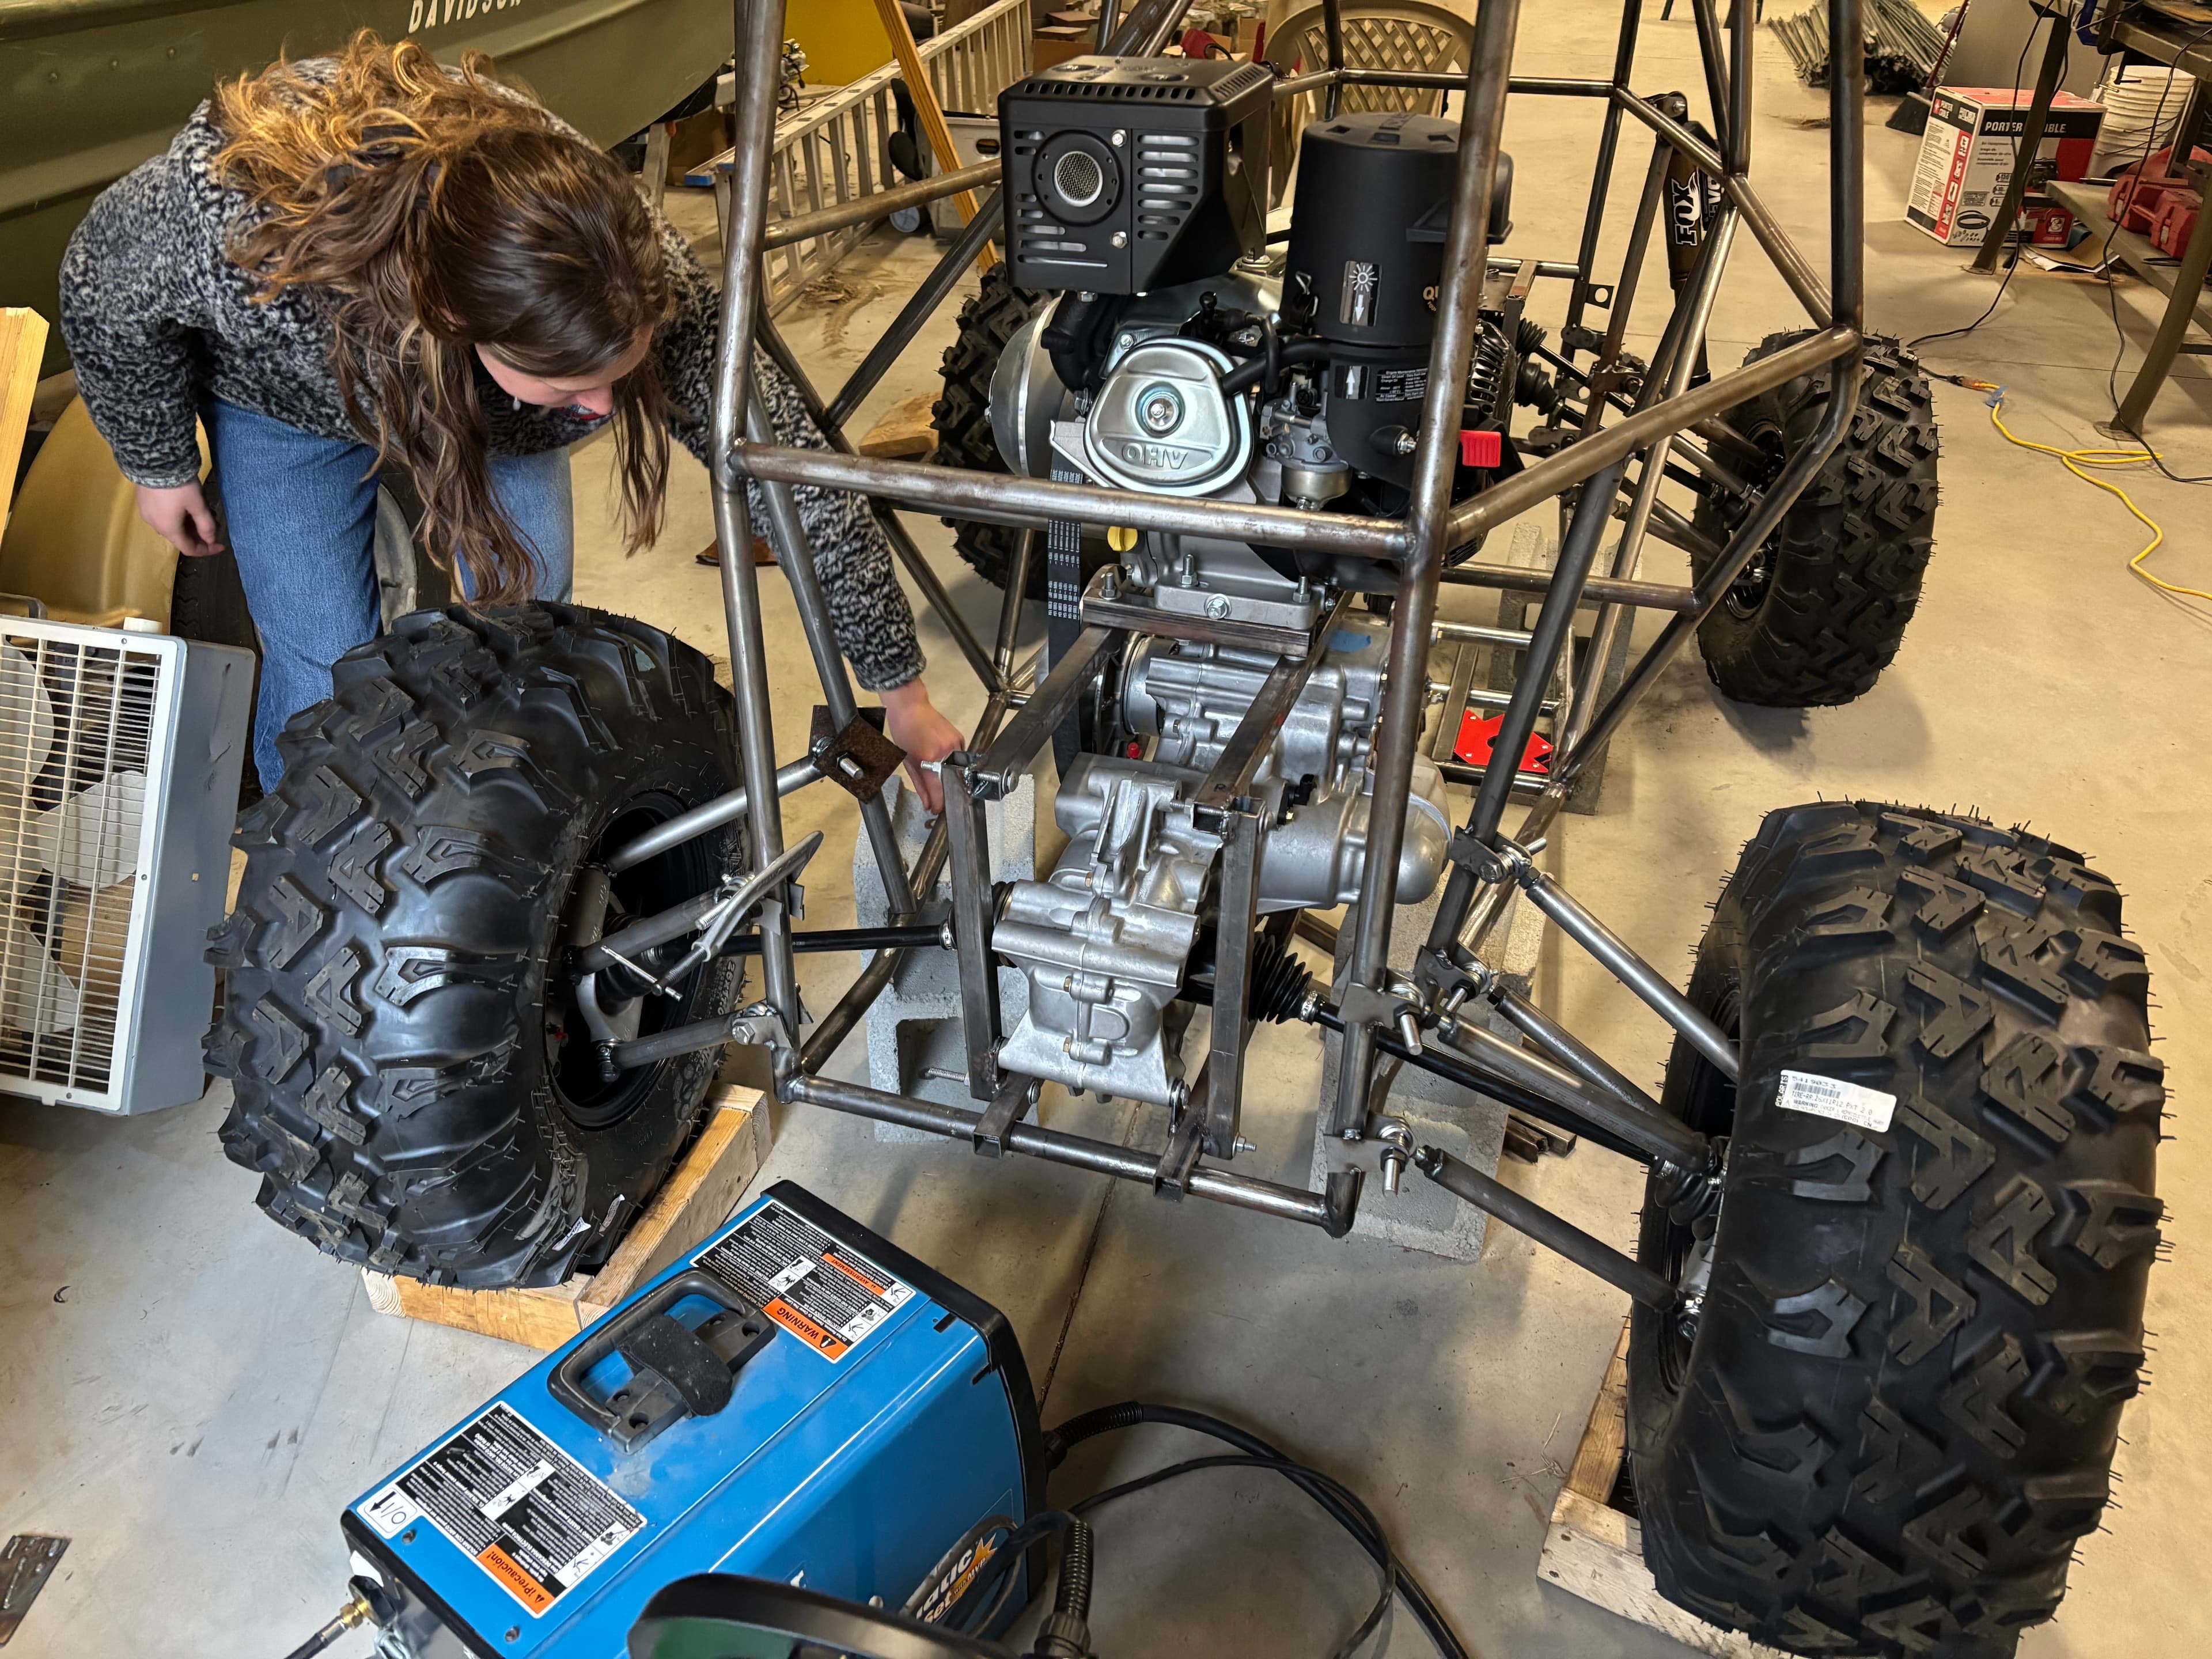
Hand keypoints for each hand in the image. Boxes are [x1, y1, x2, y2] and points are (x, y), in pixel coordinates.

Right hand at [136, 481, 225, 557]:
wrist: (153, 460)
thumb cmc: (179, 485)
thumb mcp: (197, 504)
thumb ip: (206, 524)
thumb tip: (211, 540)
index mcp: (168, 528)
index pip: (189, 549)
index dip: (206, 550)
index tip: (220, 545)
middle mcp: (154, 525)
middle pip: (180, 537)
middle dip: (199, 534)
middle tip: (214, 524)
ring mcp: (147, 513)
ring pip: (172, 526)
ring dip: (189, 524)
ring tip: (204, 512)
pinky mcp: (143, 502)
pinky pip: (163, 516)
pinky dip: (177, 516)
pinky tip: (187, 505)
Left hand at [879, 679, 963, 815]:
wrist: (911, 706)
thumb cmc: (903, 732)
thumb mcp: (908, 761)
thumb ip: (920, 785)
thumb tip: (928, 804)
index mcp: (929, 759)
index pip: (939, 789)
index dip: (939, 803)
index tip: (938, 811)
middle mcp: (945, 752)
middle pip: (951, 782)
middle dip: (945, 793)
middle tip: (938, 799)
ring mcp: (956, 745)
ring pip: (957, 771)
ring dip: (949, 779)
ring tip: (939, 777)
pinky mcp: (960, 739)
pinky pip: (960, 759)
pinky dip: (952, 765)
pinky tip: (943, 761)